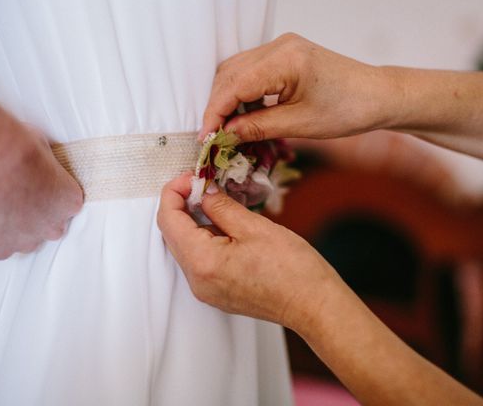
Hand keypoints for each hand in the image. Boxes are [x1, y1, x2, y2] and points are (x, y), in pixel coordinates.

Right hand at [0, 129, 83, 259]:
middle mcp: (53, 227)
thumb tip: (38, 161)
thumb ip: (45, 167)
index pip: (65, 205)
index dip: (48, 194)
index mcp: (70, 202)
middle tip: (15, 194)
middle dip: (35, 214)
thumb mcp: (43, 148)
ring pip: (23, 239)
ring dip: (12, 226)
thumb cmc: (18, 148)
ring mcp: (25, 241)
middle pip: (49, 227)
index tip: (35, 183)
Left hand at [157, 172, 333, 329]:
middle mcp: (197, 281)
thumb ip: (221, 206)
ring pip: (186, 246)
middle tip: (205, 184)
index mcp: (202, 262)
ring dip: (195, 220)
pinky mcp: (217, 292)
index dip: (174, 192)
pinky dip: (205, 237)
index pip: (168, 220)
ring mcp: (206, 290)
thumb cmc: (292, 269)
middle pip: (173, 234)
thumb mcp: (255, 227)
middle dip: (183, 204)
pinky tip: (225, 224)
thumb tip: (203, 192)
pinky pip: (200, 259)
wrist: (314, 306)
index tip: (192, 176)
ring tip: (218, 201)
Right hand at [201, 33, 397, 141]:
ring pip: (236, 70)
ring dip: (227, 98)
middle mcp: (279, 46)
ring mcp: (282, 46)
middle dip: (217, 105)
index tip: (205, 137)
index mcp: (285, 60)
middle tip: (213, 136)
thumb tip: (225, 134)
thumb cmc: (347, 110)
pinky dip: (241, 92)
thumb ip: (257, 127)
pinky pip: (251, 70)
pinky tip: (244, 113)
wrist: (378, 95)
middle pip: (230, 74)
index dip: (214, 112)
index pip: (234, 85)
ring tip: (227, 127)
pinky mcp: (284, 53)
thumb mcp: (300, 124)